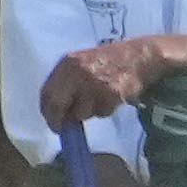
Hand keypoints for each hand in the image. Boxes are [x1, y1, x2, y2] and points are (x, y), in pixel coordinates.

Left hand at [41, 33, 186, 127]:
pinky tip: (112, 97)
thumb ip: (66, 83)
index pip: (46, 92)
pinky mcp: (111, 94)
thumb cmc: (109, 62)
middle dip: (60, 120)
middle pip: (58, 105)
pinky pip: (102, 112)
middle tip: (63, 129)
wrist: (139, 57)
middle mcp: (77, 72)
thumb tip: (56, 111)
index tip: (52, 121)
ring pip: (82, 113)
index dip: (46, 110)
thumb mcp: (82, 64)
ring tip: (100, 99)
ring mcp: (94, 83)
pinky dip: (106, 110)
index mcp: (67, 63)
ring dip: (89, 113)